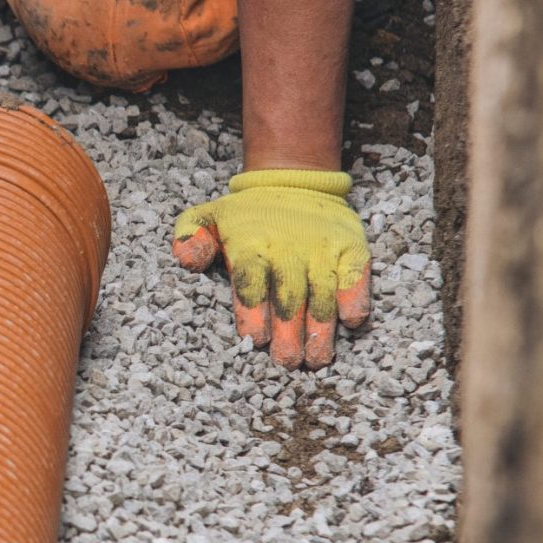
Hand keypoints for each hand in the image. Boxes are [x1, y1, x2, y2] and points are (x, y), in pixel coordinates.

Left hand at [172, 169, 372, 367]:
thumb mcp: (209, 216)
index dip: (252, 310)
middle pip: (288, 294)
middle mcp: (287, 247)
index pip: (250, 280)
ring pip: (322, 291)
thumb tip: (187, 260)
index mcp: (250, 244)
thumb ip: (191, 237)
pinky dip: (354, 296)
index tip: (255, 339)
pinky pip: (355, 273)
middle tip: (287, 361)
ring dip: (321, 328)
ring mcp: (321, 247)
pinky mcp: (350, 246)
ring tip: (317, 359)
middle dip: (288, 331)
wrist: (294, 181)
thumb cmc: (246, 215)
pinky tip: (350, 320)